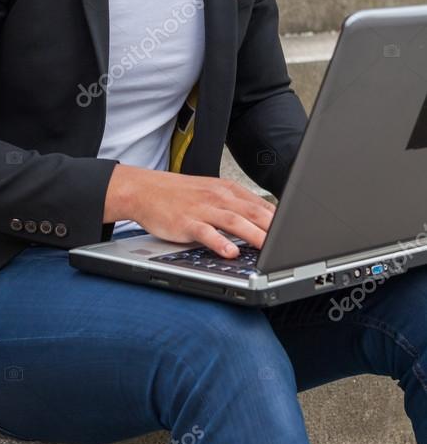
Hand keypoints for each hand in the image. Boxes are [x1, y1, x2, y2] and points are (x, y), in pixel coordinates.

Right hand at [106, 166, 275, 257]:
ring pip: (234, 222)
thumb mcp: (212, 194)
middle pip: (253, 213)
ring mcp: (202, 209)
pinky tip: (230, 252)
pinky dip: (218, 242)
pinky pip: (205, 233)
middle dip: (274, 229)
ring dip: (253, 235)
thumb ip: (238, 207)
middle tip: (291, 244)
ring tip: (268, 249)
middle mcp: (218, 198)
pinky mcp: (185, 222)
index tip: (298, 236)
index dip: (282, 222)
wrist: (144, 190)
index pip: (262, 206)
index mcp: (228, 190)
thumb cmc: (180, 195)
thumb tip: (266, 222)